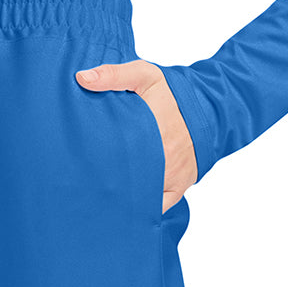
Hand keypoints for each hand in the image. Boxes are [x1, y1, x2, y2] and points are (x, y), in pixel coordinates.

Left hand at [75, 60, 197, 211]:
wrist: (209, 109)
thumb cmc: (173, 93)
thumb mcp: (145, 75)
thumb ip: (113, 75)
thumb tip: (82, 78)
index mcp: (150, 132)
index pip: (113, 155)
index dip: (94, 163)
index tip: (78, 164)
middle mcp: (162, 159)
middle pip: (125, 181)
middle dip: (104, 184)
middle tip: (83, 184)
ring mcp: (170, 177)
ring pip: (139, 197)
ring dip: (121, 200)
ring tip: (99, 200)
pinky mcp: (178, 188)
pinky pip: (156, 208)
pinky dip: (141, 210)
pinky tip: (124, 211)